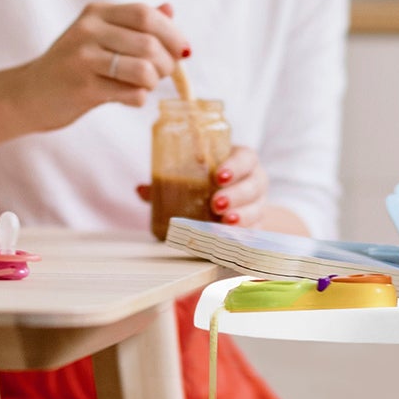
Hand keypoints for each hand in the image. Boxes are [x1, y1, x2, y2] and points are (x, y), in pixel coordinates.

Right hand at [22, 1, 189, 132]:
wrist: (30, 94)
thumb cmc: (74, 65)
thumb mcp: (101, 36)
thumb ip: (135, 24)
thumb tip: (170, 9)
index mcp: (97, 13)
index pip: (146, 14)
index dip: (172, 33)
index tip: (182, 51)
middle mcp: (88, 31)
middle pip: (149, 44)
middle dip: (167, 64)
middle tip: (161, 74)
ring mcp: (83, 59)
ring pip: (144, 70)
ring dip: (153, 82)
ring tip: (144, 85)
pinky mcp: (83, 87)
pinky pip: (132, 94)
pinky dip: (138, 98)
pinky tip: (126, 97)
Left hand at [135, 143, 270, 227]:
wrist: (235, 203)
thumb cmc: (211, 183)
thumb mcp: (195, 176)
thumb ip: (170, 181)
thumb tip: (141, 190)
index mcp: (242, 162)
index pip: (246, 159)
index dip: (235, 166)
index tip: (219, 176)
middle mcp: (255, 182)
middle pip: (253, 186)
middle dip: (236, 196)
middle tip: (216, 204)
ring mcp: (258, 206)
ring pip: (256, 211)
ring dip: (241, 217)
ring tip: (225, 223)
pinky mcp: (257, 227)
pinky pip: (256, 232)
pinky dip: (244, 236)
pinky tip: (233, 239)